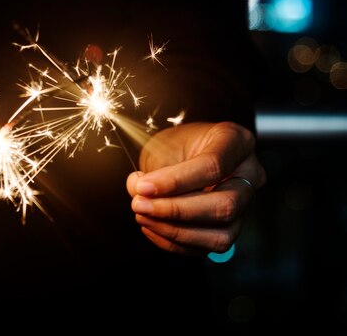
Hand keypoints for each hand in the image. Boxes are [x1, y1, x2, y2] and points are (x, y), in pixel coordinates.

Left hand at [126, 121, 265, 254]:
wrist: (186, 154)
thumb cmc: (179, 145)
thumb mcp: (162, 145)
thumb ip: (152, 169)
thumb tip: (138, 192)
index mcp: (236, 141)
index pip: (213, 165)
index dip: (175, 181)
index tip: (144, 186)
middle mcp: (249, 174)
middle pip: (224, 205)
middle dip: (176, 210)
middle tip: (140, 204)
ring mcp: (245, 205)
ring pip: (222, 234)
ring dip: (175, 231)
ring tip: (144, 216)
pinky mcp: (231, 228)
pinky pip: (209, 248)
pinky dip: (175, 243)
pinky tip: (152, 227)